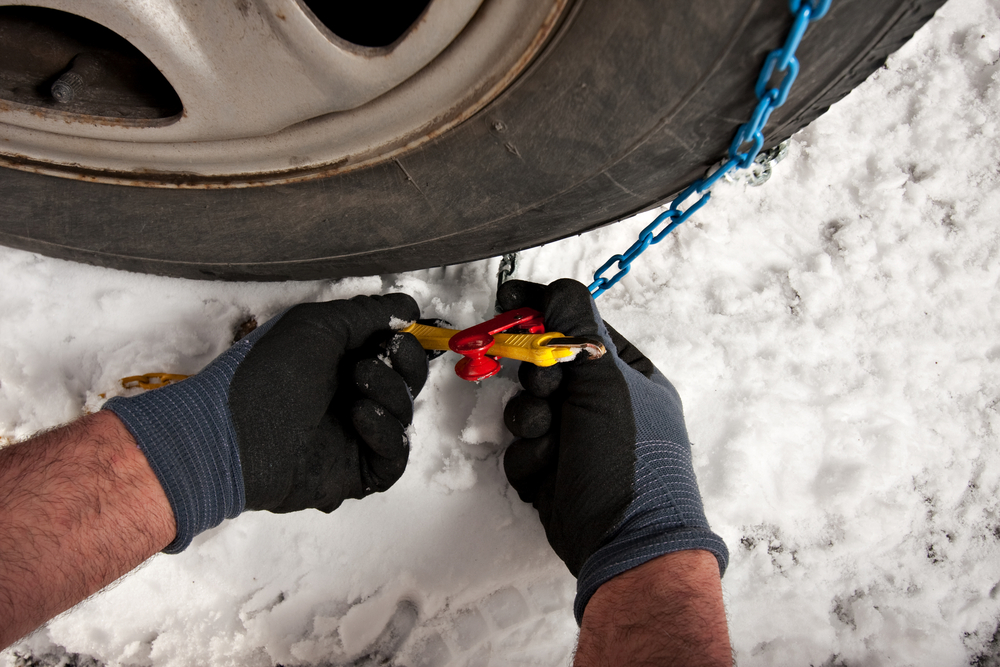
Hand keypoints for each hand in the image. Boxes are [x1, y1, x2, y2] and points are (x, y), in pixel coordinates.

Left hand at [104, 294, 427, 551]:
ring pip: (405, 415)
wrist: (234, 434)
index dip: (406, 341)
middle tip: (385, 352)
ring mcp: (355, 436)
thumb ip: (367, 313)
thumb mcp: (316, 325)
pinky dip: (387, 433)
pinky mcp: (356, 472)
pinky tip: (361, 416)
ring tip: (359, 382)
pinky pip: (394, 457)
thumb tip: (409, 307)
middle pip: (408, 382)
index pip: (394, 352)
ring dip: (391, 392)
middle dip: (405, 364)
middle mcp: (351, 396)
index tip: (402, 331)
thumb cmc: (266, 373)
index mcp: (340, 362)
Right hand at [498, 279, 727, 622]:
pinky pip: (521, 448)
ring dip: (531, 421)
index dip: (543, 312)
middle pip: (544, 367)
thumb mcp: (606, 381)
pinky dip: (529, 458)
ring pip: (526, 408)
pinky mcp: (552, 472)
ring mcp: (576, 439)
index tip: (509, 298)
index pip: (579, 327)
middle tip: (545, 388)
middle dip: (535, 378)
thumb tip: (557, 287)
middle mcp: (602, 404)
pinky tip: (550, 472)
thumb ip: (577, 329)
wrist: (625, 542)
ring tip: (551, 440)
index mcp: (627, 375)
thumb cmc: (629, 458)